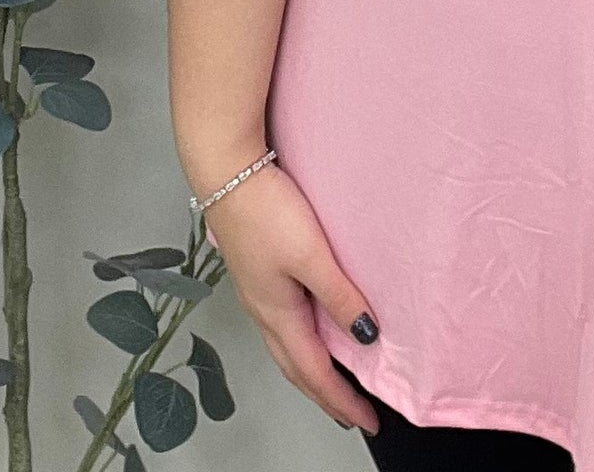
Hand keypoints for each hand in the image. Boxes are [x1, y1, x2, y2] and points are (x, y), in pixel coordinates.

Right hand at [196, 160, 382, 436]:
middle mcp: (262, 310)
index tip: (367, 420)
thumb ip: (340, 296)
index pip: (314, 372)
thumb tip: (367, 336)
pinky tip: (308, 326)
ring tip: (331, 380)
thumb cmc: (265, 210)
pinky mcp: (254, 272)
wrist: (226, 173)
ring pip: (285, 346)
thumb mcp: (311, 255)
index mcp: (277, 313)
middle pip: (295, 367)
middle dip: (323, 394)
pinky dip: (298, 340)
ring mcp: (255, 291)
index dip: (342, 400)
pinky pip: (279, 323)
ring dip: (309, 369)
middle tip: (350, 412)